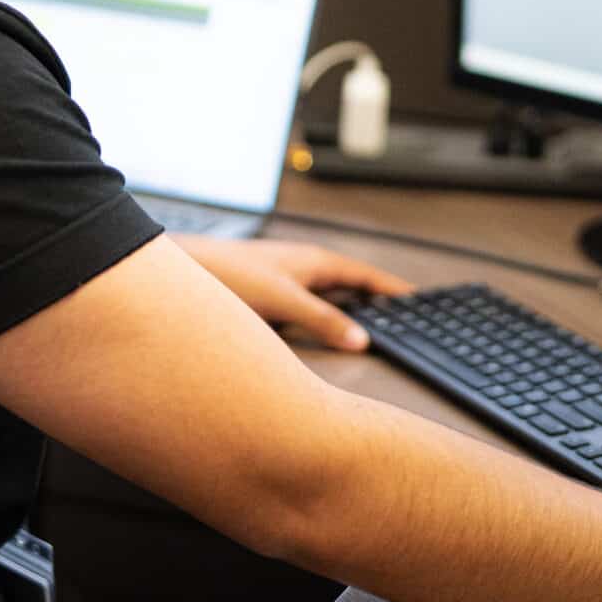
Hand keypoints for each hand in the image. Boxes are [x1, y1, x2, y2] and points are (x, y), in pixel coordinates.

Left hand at [174, 236, 411, 351]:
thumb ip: (322, 322)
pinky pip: (309, 307)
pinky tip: (320, 334)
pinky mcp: (269, 295)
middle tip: (400, 319)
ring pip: (328, 297)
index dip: (392, 289)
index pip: (365, 275)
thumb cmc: (229, 274)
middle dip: (374, 301)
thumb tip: (361, 340)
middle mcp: (303, 267)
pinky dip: (323, 319)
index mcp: (315, 261)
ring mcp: (286, 280)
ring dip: (347, 311)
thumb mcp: (284, 302)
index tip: (417, 300)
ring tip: (369, 329)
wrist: (184, 269)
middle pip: (350, 285)